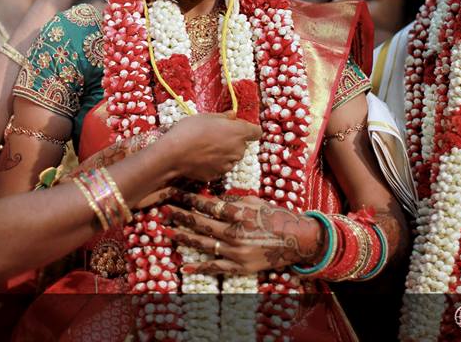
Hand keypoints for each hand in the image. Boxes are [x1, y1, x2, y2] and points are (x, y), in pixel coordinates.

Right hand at [158, 112, 260, 181]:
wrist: (174, 153)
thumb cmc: (191, 129)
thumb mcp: (208, 116)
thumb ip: (224, 117)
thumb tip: (233, 116)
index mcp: (239, 133)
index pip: (256, 132)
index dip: (248, 129)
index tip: (237, 126)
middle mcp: (238, 150)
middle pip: (242, 145)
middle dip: (232, 140)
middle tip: (215, 134)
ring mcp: (228, 165)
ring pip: (231, 157)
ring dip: (224, 152)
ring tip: (205, 147)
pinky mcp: (218, 175)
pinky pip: (220, 166)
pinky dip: (214, 163)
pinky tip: (200, 158)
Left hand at [163, 193, 324, 274]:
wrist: (295, 241)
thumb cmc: (275, 217)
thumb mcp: (255, 202)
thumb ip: (234, 201)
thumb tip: (213, 198)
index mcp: (239, 214)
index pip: (209, 205)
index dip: (191, 198)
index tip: (177, 193)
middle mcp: (235, 233)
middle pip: (201, 224)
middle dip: (181, 216)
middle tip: (165, 210)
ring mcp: (236, 252)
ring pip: (204, 244)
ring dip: (184, 238)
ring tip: (169, 232)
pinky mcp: (239, 266)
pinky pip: (215, 267)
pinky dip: (199, 266)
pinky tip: (184, 265)